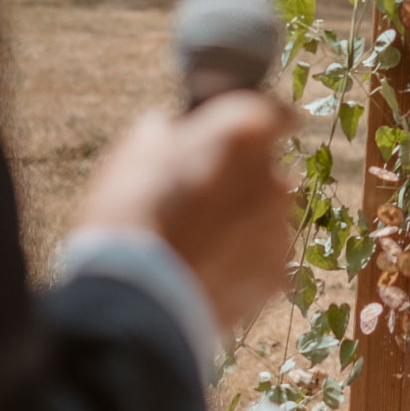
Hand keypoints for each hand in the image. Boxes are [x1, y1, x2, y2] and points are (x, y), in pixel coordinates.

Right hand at [75, 91, 295, 329]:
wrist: (136, 296)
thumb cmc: (130, 213)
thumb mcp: (137, 152)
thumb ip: (169, 133)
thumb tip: (169, 132)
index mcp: (245, 132)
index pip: (276, 114)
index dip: (254, 129)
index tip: (237, 141)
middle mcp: (274, 176)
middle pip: (265, 173)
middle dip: (238, 183)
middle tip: (195, 202)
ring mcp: (278, 227)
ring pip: (264, 219)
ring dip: (240, 226)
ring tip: (194, 245)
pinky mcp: (275, 273)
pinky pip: (261, 261)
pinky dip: (240, 265)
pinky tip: (203, 273)